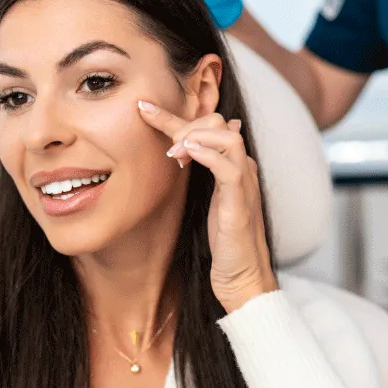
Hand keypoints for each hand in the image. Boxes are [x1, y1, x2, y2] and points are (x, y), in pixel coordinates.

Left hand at [138, 100, 278, 312]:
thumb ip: (202, 178)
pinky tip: (185, 156)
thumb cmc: (226, 245)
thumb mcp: (209, 203)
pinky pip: (229, 167)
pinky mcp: (240, 204)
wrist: (244, 279)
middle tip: (163, 146)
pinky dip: (207, 154)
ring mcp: (244, 185)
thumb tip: (189, 151)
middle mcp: (242, 170)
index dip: (174, 116)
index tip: (143, 109)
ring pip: (228, 137)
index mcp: (233, 167)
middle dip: (185, 124)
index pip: (208, 127)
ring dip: (196, 137)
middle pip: (219, 124)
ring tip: (173, 153)